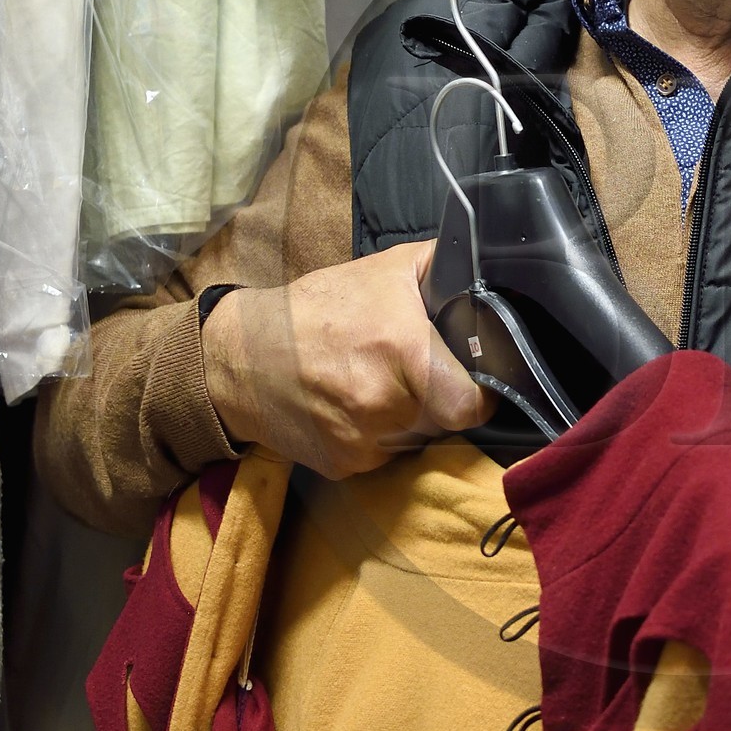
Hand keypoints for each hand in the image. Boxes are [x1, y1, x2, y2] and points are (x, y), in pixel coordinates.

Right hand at [201, 243, 493, 476]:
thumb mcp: (383, 270)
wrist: (239, 358)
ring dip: (414, 418)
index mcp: (402, 352)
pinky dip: (382, 435)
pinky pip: (386, 456)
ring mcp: (364, 443)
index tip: (479, 381)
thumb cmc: (315, 309)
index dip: (483, 394)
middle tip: (427, 373)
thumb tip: (491, 264)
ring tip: (386, 384)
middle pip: (448, 421)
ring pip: (419, 440)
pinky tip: (359, 405)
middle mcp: (385, 405)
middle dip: (445, 399)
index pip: (472, 404)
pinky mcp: (345, 466)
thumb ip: (443, 265)